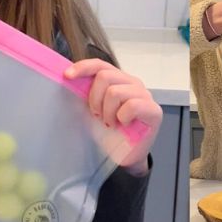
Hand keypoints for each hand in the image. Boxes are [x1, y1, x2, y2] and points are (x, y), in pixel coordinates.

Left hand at [65, 59, 161, 174]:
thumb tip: (69, 79)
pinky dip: (122, 118)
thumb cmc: (109, 132)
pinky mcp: (154, 110)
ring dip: (108, 112)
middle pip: (105, 76)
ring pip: (115, 92)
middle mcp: (133, 83)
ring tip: (111, 123)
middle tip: (97, 115)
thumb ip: (88, 93)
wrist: (125, 156)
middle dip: (95, 98)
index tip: (67, 76)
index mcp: (118, 79)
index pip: (100, 65)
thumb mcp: (95, 109)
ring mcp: (145, 95)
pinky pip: (131, 106)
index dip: (83, 67)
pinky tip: (124, 125)